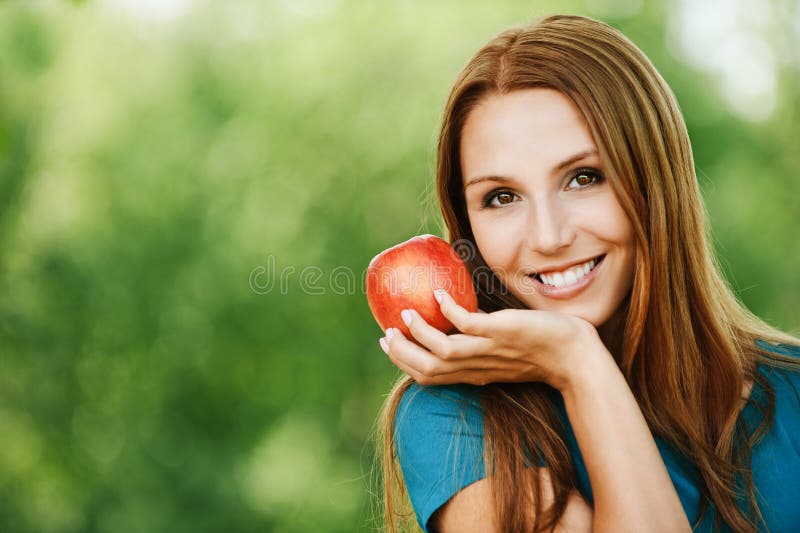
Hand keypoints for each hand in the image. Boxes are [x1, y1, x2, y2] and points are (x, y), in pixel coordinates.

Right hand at [379, 289, 607, 390]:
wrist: (575, 358)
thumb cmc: (542, 352)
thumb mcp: (504, 352)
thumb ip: (482, 342)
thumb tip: (464, 316)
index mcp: (473, 374)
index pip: (429, 375)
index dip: (404, 362)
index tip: (388, 342)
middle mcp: (476, 366)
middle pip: (426, 368)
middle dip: (401, 353)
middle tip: (386, 333)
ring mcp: (488, 350)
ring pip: (440, 350)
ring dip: (417, 332)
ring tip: (404, 314)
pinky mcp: (501, 332)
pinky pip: (466, 323)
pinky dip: (447, 310)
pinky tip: (437, 295)